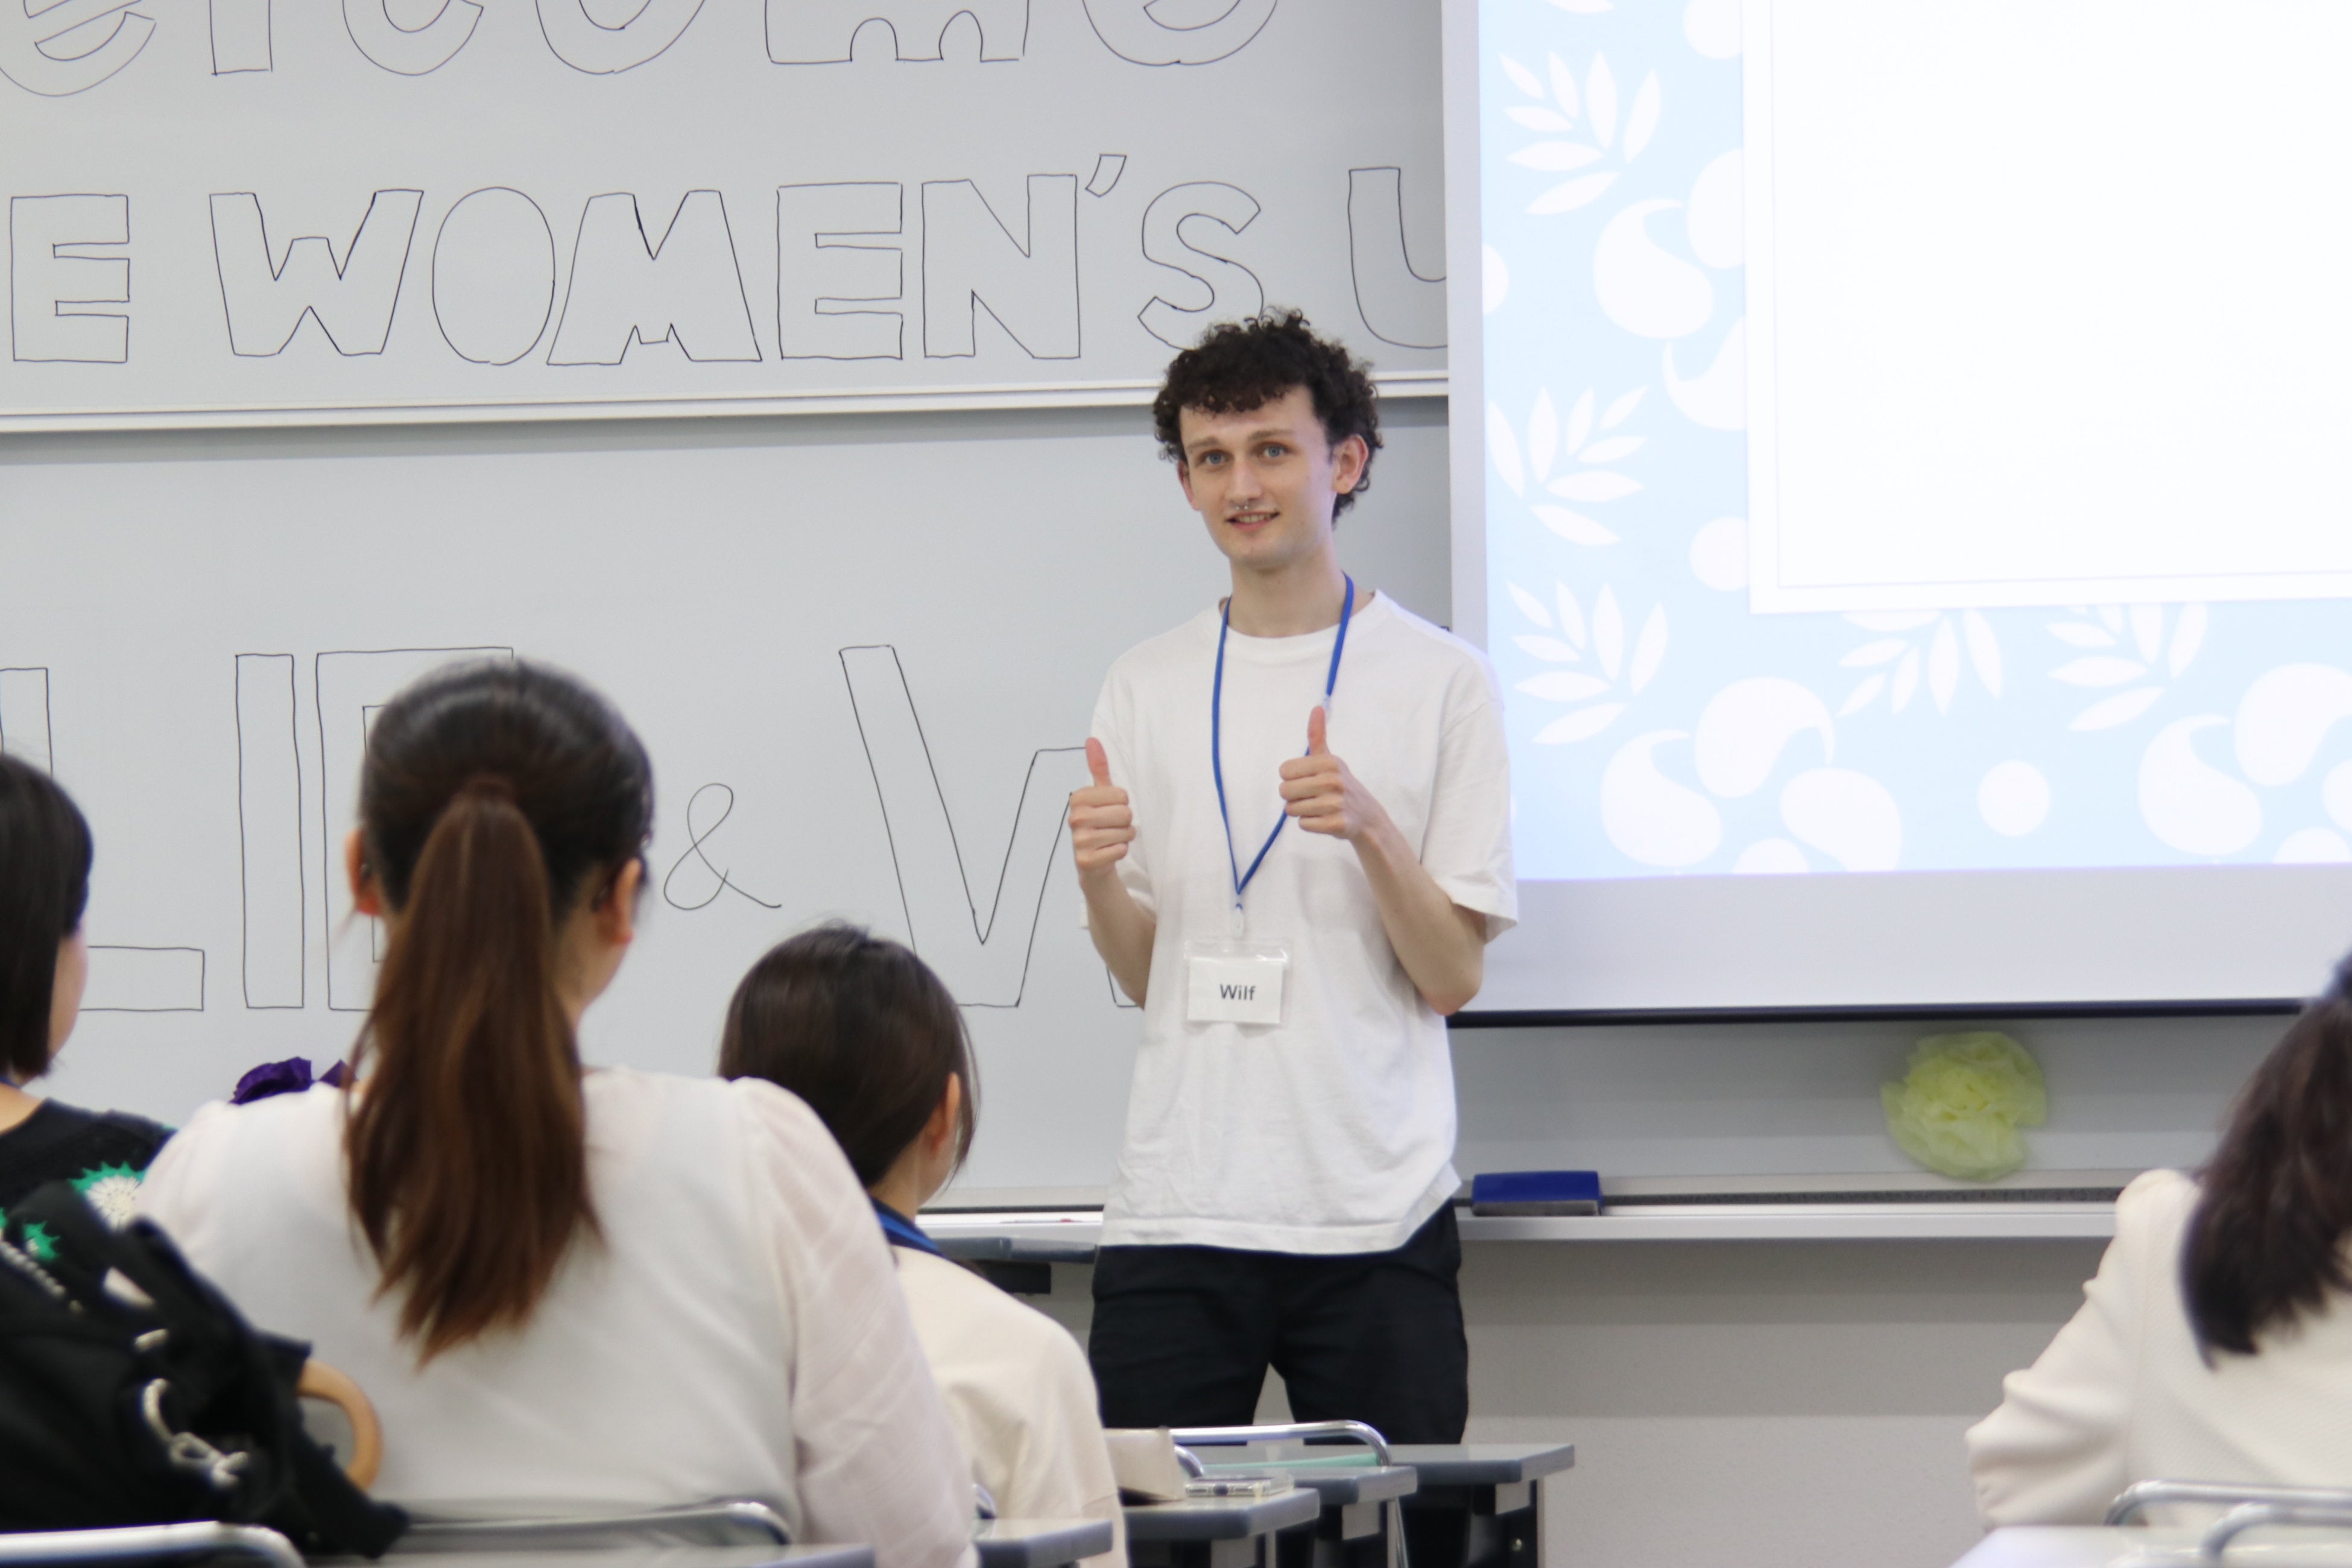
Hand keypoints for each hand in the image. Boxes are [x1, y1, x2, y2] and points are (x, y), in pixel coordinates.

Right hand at [1069, 738, 1133, 874]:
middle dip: (1125, 822)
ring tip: (1111, 839)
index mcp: (1077, 798)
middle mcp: (1075, 818)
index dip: (1122, 803)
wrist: (1093, 863)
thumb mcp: (1100, 794)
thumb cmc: (1100, 823)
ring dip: (1124, 838)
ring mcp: (1079, 841)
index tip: (1109, 809)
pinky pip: (1121, 850)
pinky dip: (1120, 852)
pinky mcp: (1086, 861)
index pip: (1122, 795)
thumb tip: (1092, 739)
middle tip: (1112, 827)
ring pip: (1125, 833)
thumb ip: (1098, 768)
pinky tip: (1109, 852)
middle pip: (1125, 813)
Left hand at [1279, 708, 1386, 840]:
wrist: (1366, 816)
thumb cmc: (1340, 785)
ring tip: (1320, 807)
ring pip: (1292, 809)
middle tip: (1312, 796)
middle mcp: (1333, 780)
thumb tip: (1317, 706)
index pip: (1284, 771)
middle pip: (1284, 791)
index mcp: (1328, 762)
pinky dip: (1310, 824)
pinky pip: (1303, 824)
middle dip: (1293, 796)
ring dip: (1301, 811)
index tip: (1308, 780)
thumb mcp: (1330, 759)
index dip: (1291, 778)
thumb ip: (1318, 735)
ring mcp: (1335, 803)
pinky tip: (1325, 819)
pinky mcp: (1336, 824)